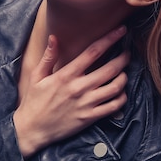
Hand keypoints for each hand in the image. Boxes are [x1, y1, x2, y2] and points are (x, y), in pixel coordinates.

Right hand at [13, 26, 129, 157]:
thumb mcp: (36, 76)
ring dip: (124, 77)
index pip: (93, 52)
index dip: (110, 39)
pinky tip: (120, 92)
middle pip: (110, 69)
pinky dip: (121, 98)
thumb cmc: (34, 101)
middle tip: (128, 52)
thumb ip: (48, 56)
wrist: (32, 129)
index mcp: (66, 75)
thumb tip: (54, 38)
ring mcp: (86, 104)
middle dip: (123, 57)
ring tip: (124, 72)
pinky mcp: (90, 118)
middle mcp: (79, 88)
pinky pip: (113, 106)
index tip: (121, 31)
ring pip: (115, 87)